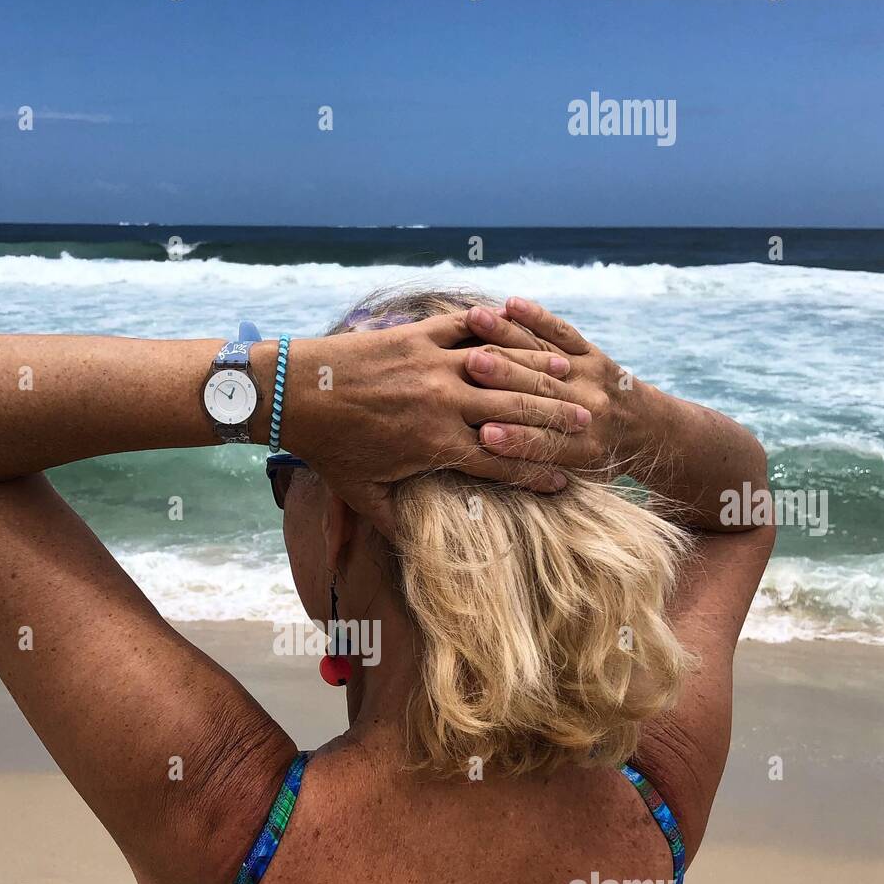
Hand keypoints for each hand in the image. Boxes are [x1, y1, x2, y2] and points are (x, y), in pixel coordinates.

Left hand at [283, 313, 593, 532]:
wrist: (295, 391)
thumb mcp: (363, 493)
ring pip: (500, 368)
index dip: (536, 473)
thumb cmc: (328, 448)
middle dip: (555, 422)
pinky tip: (519, 333)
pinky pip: (467, 328)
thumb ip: (397, 522)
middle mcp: (442, 403)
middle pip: (516, 412)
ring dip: (537, 374)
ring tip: (569, 379)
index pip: (500, 462)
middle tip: (588, 426)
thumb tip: (422, 554)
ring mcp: (432, 364)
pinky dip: (495, 329)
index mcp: (435, 445)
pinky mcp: (418, 335)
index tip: (564, 481)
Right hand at [462, 297, 652, 474]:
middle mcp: (589, 408)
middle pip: (539, 391)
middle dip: (504, 377)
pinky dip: (537, 316)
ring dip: (506, 334)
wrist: (650, 433)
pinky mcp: (591, 354)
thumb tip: (498, 467)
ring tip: (474, 318)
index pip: (543, 443)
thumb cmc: (600, 462)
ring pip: (543, 354)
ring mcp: (591, 376)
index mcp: (585, 449)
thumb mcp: (579, 478)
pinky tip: (511, 303)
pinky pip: (562, 331)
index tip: (482, 434)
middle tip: (470, 363)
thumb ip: (542, 470)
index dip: (514, 439)